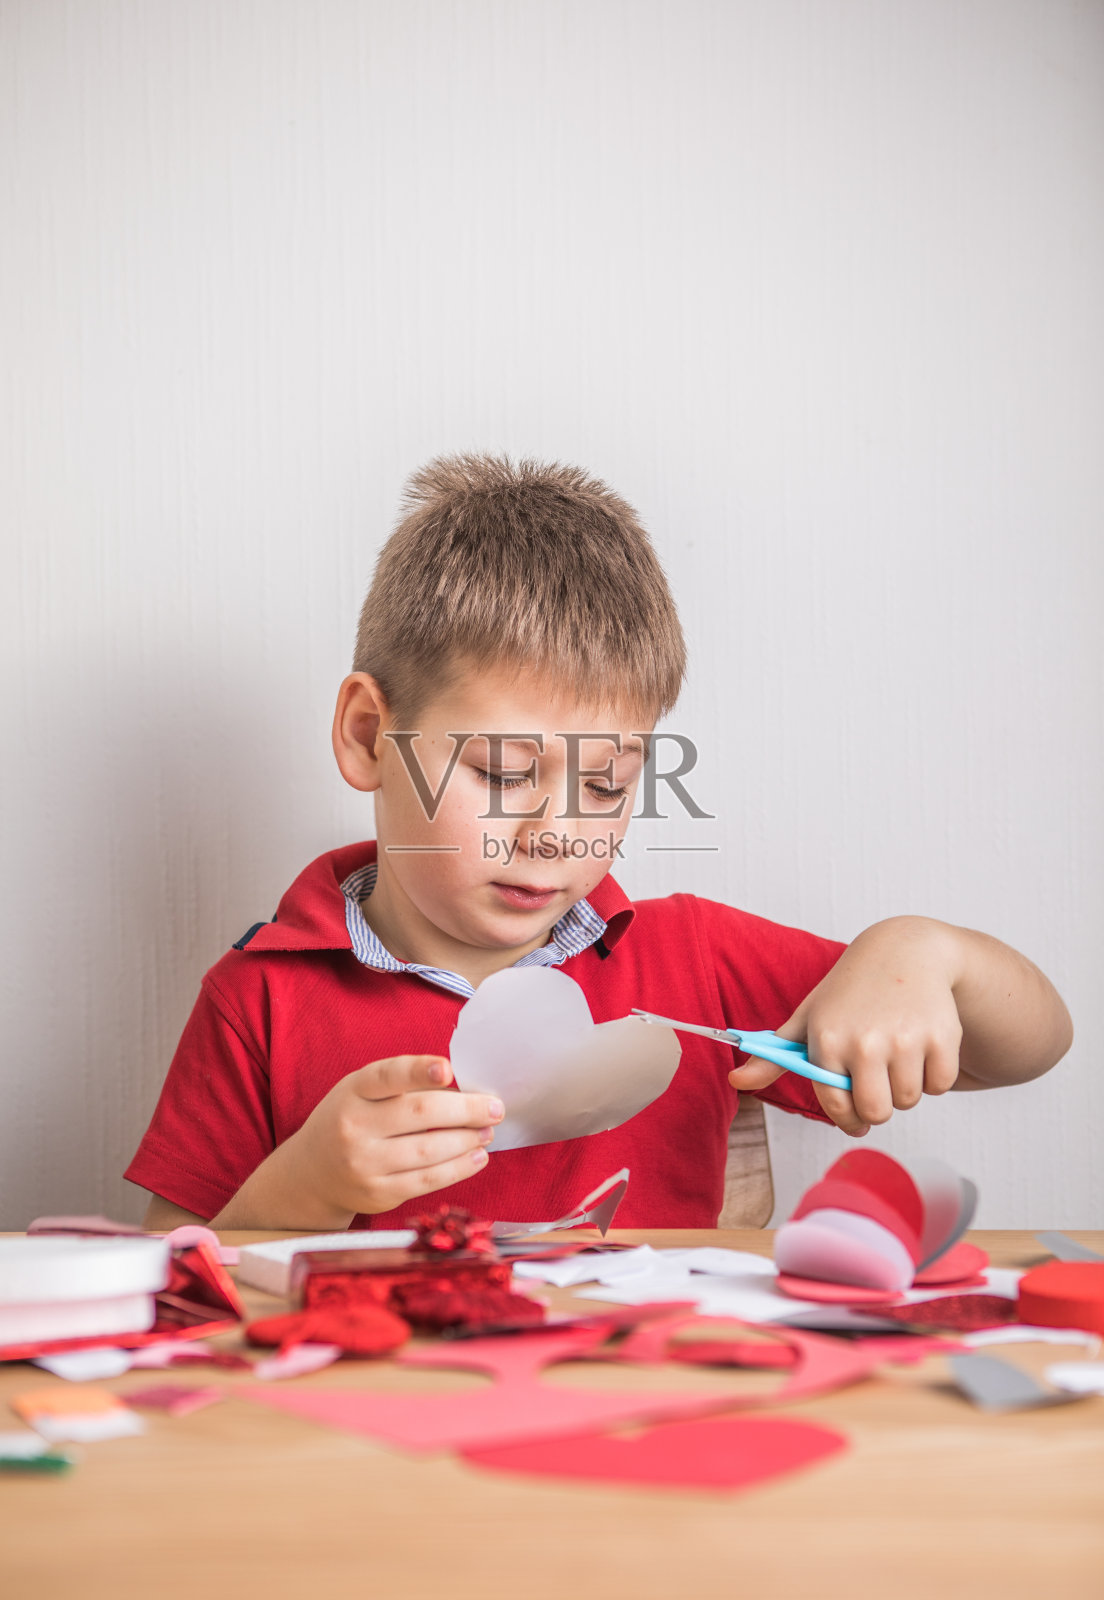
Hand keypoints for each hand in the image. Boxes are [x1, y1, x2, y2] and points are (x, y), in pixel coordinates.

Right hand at [281, 1054, 504, 1215]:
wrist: (311, 1173)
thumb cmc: (350, 1119)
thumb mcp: (361, 1091)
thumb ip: (402, 1084)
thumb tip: (463, 1086)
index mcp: (353, 1091)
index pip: (388, 1076)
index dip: (419, 1071)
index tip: (448, 1069)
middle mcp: (354, 1126)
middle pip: (420, 1114)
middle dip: (466, 1110)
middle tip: (495, 1107)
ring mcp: (365, 1163)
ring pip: (429, 1151)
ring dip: (468, 1140)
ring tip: (488, 1131)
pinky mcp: (378, 1193)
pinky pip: (428, 1180)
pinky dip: (459, 1168)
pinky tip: (477, 1157)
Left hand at [727, 918, 962, 1135]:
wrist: (904, 951)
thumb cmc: (849, 993)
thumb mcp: (808, 1018)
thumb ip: (774, 1056)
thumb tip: (736, 1081)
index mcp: (826, 1040)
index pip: (836, 1107)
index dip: (847, 1117)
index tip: (854, 1115)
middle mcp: (864, 1042)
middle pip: (877, 1113)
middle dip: (878, 1105)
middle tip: (878, 1080)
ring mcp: (905, 1039)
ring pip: (910, 1100)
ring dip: (906, 1086)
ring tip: (897, 1053)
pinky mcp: (942, 1036)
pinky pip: (941, 1084)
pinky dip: (935, 1074)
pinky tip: (921, 1045)